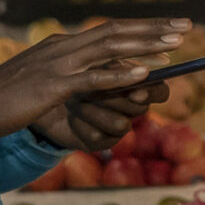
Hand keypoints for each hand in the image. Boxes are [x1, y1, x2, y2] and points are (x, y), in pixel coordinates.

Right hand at [0, 18, 189, 140]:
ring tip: (176, 45)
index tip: (172, 26)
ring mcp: (57, 64)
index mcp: (61, 45)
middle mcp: (62, 47)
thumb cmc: (5, 102)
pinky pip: (93, 78)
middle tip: (187, 26)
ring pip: (110, 48)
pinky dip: (120, 74)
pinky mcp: (52, 85)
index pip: (109, 29)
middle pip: (116, 31)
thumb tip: (95, 81)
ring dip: (146, 45)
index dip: (143, 27)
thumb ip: (68, 77)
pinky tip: (144, 74)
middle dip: (154, 28)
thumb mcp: (41, 84)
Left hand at [29, 58, 171, 150]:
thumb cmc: (72, 72)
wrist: (43, 96)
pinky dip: (80, 123)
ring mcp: (116, 126)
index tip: (138, 87)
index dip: (153, 91)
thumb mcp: (92, 62)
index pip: (160, 91)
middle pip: (140, 107)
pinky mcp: (100, 142)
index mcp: (136, 84)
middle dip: (114, 96)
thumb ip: (115, 64)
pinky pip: (98, 137)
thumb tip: (139, 71)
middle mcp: (130, 107)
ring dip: (94, 109)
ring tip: (74, 100)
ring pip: (121, 124)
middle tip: (92, 89)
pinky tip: (69, 117)